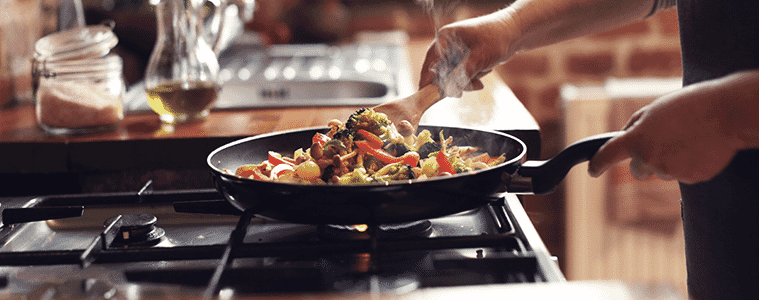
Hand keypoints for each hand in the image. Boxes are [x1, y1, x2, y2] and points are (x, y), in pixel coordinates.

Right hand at [418, 9, 519, 95]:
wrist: (515, 34)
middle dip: (453, 83)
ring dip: (464, 82)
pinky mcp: (463, 59)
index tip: (426, 96)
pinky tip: (481, 77)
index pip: (430, 63)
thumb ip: (462, 75)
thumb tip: (448, 91)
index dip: (428, 80)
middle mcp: (447, 44)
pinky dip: (469, 80)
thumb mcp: (478, 58)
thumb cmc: (496, 39)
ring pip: (451, 76)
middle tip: (460, 94)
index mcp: (445, 38)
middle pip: (440, 72)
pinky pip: (460, 75)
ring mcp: (455, 52)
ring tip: (479, 82)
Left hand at [588, 74, 757, 183]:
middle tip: (665, 141)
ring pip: (661, 172)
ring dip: (669, 160)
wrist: (726, 114)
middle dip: (645, 160)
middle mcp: (650, 159)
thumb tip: (624, 139)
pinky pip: (682, 174)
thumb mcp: (653, 109)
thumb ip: (635, 126)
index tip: (592, 170)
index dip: (597, 164)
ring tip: (687, 138)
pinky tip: (699, 147)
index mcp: (637, 139)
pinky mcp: (690, 178)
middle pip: (638, 170)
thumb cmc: (689, 106)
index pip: (607, 155)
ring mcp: (671, 171)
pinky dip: (687, 164)